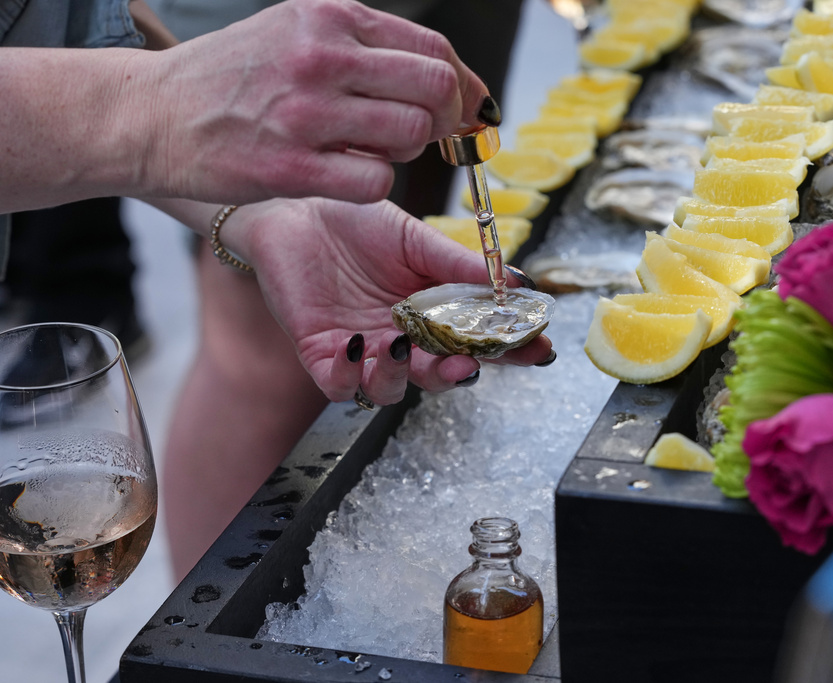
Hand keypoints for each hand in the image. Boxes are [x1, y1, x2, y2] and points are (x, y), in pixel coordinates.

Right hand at [134, 0, 493, 205]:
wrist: (151, 114)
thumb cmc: (226, 79)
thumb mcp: (292, 32)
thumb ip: (361, 47)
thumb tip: (440, 76)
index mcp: (329, 18)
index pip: (432, 47)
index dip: (462, 83)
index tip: (466, 107)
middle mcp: (322, 57)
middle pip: (434, 88)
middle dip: (444, 119)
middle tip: (426, 136)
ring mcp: (307, 113)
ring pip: (411, 135)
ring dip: (403, 152)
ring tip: (368, 151)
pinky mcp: (290, 168)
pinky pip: (375, 182)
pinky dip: (371, 184)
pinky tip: (341, 175)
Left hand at [231, 198, 553, 405]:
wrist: (296, 208)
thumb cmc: (356, 224)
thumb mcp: (415, 239)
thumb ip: (459, 265)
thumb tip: (517, 283)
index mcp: (430, 316)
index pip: (475, 342)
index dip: (507, 352)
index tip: (537, 349)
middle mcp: (400, 340)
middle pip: (436, 375)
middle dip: (456, 373)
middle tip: (468, 361)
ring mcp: (361, 350)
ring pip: (388, 390)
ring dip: (401, 377)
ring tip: (404, 347)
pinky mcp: (320, 353)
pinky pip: (338, 384)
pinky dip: (349, 374)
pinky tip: (358, 345)